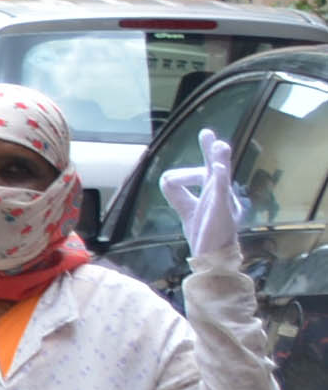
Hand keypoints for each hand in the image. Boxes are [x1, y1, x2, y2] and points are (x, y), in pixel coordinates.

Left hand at [157, 127, 248, 264]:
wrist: (213, 256)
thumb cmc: (205, 232)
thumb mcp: (187, 208)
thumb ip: (177, 193)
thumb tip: (166, 176)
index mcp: (212, 191)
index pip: (202, 171)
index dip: (183, 176)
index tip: (171, 180)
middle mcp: (220, 193)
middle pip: (216, 167)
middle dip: (212, 151)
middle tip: (206, 133)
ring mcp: (224, 201)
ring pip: (222, 177)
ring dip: (220, 160)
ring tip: (220, 145)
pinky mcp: (223, 211)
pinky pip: (223, 193)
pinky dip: (221, 181)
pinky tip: (219, 169)